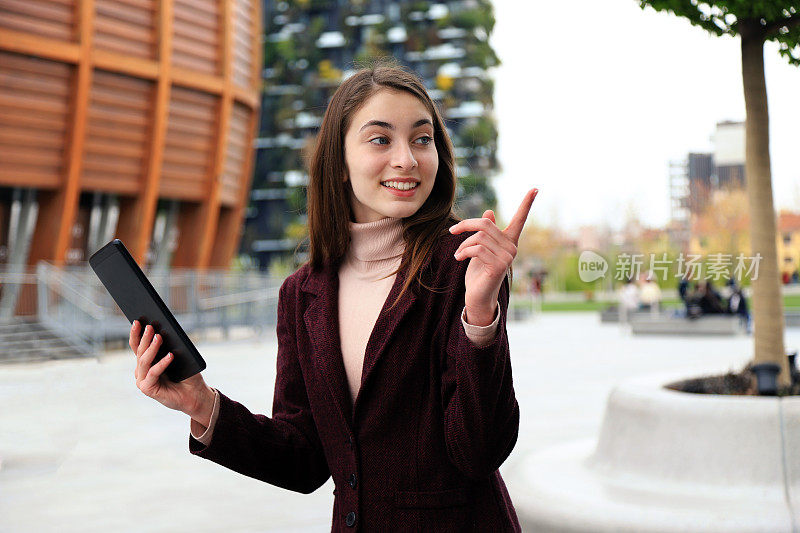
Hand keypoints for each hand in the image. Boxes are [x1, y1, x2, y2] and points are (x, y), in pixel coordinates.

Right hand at [130, 320, 213, 424]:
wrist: (195, 395)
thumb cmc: (187, 375)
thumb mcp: (179, 357)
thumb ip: (169, 348)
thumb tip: (162, 332)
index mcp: (147, 362)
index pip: (137, 346)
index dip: (136, 333)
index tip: (138, 320)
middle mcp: (141, 371)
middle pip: (140, 351)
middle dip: (145, 338)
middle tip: (150, 327)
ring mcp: (143, 380)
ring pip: (144, 361)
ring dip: (152, 348)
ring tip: (159, 337)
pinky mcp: (148, 389)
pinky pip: (153, 373)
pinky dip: (162, 363)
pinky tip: (170, 355)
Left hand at [449, 188, 537, 324]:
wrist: (478, 296)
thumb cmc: (479, 272)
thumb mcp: (481, 248)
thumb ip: (486, 232)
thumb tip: (488, 212)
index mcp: (509, 241)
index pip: (520, 219)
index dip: (526, 203)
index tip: (535, 188)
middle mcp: (512, 248)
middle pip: (486, 224)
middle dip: (466, 225)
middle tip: (452, 231)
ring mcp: (507, 257)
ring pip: (479, 237)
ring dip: (463, 243)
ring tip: (458, 254)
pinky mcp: (499, 266)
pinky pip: (477, 249)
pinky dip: (463, 252)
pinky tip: (459, 258)